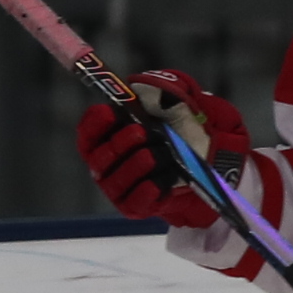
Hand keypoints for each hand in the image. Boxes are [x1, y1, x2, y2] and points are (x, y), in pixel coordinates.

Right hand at [75, 69, 248, 230]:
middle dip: (120, 143)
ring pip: (116, 179)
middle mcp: (106, 164)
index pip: (87, 131)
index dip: (95, 122)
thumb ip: (157, 90)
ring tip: (159, 154)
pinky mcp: (136, 207)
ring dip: (137, 164)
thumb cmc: (181, 127)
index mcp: (107, 135)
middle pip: (99, 157)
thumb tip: (140, 86)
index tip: (112, 112)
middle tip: (143, 132)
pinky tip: (163, 178)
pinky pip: (134, 202)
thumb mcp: (173, 100)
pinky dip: (148, 189)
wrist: (205, 161)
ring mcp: (119, 188)